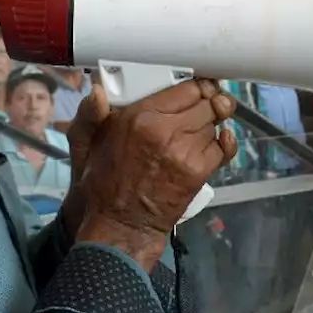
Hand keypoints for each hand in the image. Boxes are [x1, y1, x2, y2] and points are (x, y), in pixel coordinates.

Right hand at [68, 79, 237, 268]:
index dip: (196, 86)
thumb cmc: (103, 184)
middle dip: (208, 101)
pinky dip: (224, 142)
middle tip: (209, 102)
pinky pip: (223, 148)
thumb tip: (97, 90)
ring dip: (212, 123)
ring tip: (204, 126)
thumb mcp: (87, 144)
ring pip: (214, 123)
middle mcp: (165, 130)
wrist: (120, 225)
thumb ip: (90, 115)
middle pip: (205, 103)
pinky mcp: (198, 172)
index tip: (199, 87)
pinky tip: (220, 139)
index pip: (185, 89)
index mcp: (140, 118)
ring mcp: (185, 152)